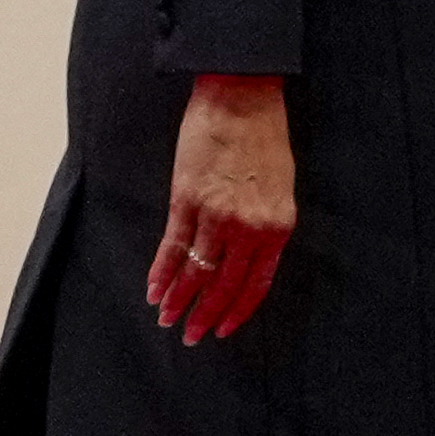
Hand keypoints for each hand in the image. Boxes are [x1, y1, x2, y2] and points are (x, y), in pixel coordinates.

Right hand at [147, 73, 295, 344]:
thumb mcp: (280, 187)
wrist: (242, 98)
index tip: (223, 328)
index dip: (237, 310)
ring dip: (178, 299)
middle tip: (190, 336)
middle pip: (223, 284)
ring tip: (167, 320)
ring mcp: (216, 215)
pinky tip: (154, 291)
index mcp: (277, 227)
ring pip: (195, 271)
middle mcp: (248, 228)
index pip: (255, 284)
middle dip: (204, 314)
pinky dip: (162, 272)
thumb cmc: (264, 138)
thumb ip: (267, 225)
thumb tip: (247, 256)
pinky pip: (173, 247)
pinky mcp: (187, 200)